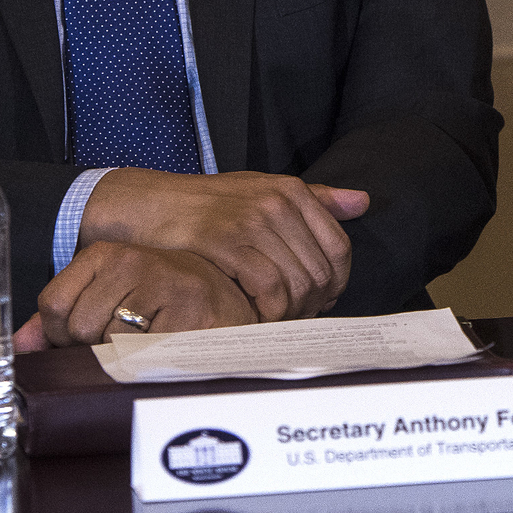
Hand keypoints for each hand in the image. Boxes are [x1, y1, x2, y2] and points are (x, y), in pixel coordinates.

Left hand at [12, 243, 259, 350]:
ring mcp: (164, 284)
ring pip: (109, 344)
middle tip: (129, 337)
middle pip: (77, 328)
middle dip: (95, 348)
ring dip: (125, 357)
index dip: (61, 334)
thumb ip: (63, 317)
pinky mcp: (189, 315)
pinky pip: (144, 357)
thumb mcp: (112, 295)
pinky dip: (149, 364)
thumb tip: (17, 346)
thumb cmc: (163, 301)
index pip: (53, 303)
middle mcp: (135, 260)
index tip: (89, 333)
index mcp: (108, 252)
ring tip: (150, 340)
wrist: (231, 300)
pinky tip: (166, 348)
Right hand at [79, 169, 369, 321]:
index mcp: (292, 190)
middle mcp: (278, 202)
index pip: (339, 248)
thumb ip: (315, 199)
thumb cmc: (208, 205)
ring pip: (298, 285)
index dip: (336, 284)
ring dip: (292, 315)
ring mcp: (252, 221)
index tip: (320, 301)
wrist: (149, 205)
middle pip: (321, 273)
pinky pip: (268, 289)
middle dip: (313, 306)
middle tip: (294, 319)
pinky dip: (268, 313)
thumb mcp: (262, 191)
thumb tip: (362, 202)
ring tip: (276, 322)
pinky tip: (256, 318)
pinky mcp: (226, 242)